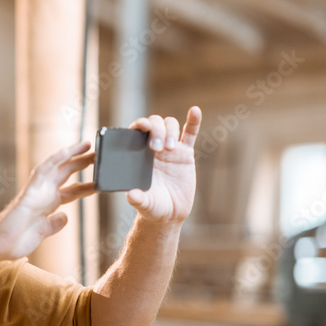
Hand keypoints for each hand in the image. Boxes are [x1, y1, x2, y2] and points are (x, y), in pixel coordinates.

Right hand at [0, 140, 94, 261]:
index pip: (71, 191)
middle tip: (101, 156)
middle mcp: (43, 195)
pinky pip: (43, 170)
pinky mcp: (30, 191)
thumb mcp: (41, 233)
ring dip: (71, 155)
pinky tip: (68, 151)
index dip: (86, 186)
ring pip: (57, 167)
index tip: (100, 182)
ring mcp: (36, 191)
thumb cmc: (13, 241)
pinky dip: (55, 160)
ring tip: (87, 146)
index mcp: (47, 206)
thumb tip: (65, 217)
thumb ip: (53, 224)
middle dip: (83, 165)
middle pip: (67, 175)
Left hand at [127, 107, 200, 224]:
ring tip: (169, 148)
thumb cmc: (152, 207)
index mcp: (138, 155)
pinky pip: (190, 133)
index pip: (137, 131)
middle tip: (156, 148)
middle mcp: (153, 148)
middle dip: (156, 130)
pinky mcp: (185, 154)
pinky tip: (194, 111)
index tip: (144, 128)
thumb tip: (131, 194)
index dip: (140, 124)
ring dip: (170, 131)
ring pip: (170, 125)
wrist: (169, 214)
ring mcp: (170, 149)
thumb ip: (138, 199)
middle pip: (155, 123)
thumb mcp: (144, 205)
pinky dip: (193, 121)